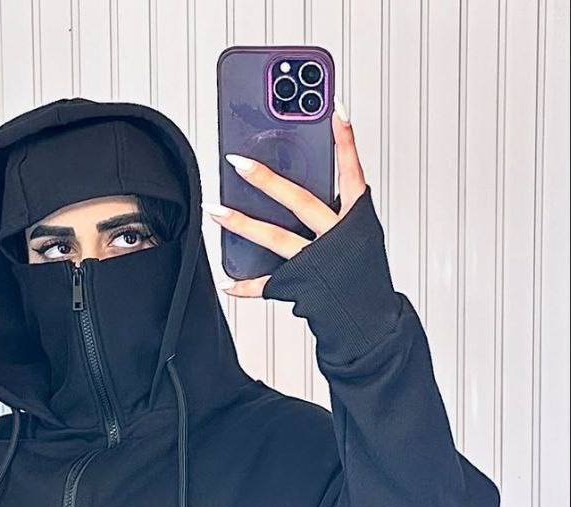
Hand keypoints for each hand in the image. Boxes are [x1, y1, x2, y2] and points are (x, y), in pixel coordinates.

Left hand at [205, 102, 366, 296]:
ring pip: (275, 238)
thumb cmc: (362, 274)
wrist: (368, 317)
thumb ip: (336, 209)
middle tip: (238, 162)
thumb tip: (300, 190)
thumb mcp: (359, 235)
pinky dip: (245, 286)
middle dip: (266, 180)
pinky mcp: (302, 285)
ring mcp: (316, 261)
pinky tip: (227, 282)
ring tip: (215, 209)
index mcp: (356, 220)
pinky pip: (268, 284)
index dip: (346, 143)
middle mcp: (336, 236)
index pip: (352, 173)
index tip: (336, 111)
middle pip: (299, 201)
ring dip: (241, 223)